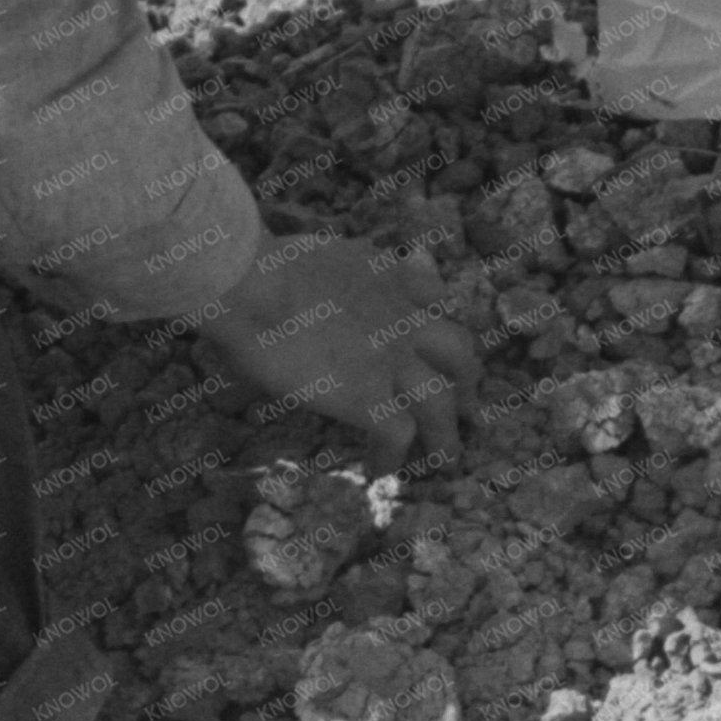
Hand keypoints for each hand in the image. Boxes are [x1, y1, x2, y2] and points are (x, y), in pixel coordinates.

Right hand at [192, 233, 483, 473]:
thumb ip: (365, 263)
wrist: (253, 284)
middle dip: (467, 382)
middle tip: (466, 405)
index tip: (439, 343)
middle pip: (461, 354)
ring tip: (443, 459)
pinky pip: (398, 436)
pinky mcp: (368, 398)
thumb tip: (390, 269)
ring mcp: (391, 363)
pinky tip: (378, 469)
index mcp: (393, 281)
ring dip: (445, 435)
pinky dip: (392, 457)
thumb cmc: (270, 265)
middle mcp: (403, 322)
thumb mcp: (337, 251)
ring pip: (441, 405)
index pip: (440, 301)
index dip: (444, 325)